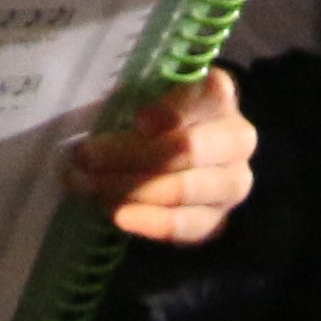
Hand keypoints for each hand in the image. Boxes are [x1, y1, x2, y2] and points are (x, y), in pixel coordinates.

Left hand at [66, 70, 255, 244]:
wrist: (182, 158)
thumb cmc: (153, 116)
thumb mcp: (145, 95)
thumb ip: (130, 99)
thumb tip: (89, 121)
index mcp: (219, 95)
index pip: (205, 96)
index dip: (171, 110)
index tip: (137, 123)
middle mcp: (237, 138)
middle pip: (187, 148)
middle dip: (129, 154)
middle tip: (84, 157)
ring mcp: (233, 182)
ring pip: (183, 189)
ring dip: (130, 189)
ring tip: (88, 186)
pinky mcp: (219, 219)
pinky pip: (186, 225)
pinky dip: (149, 221)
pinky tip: (118, 215)